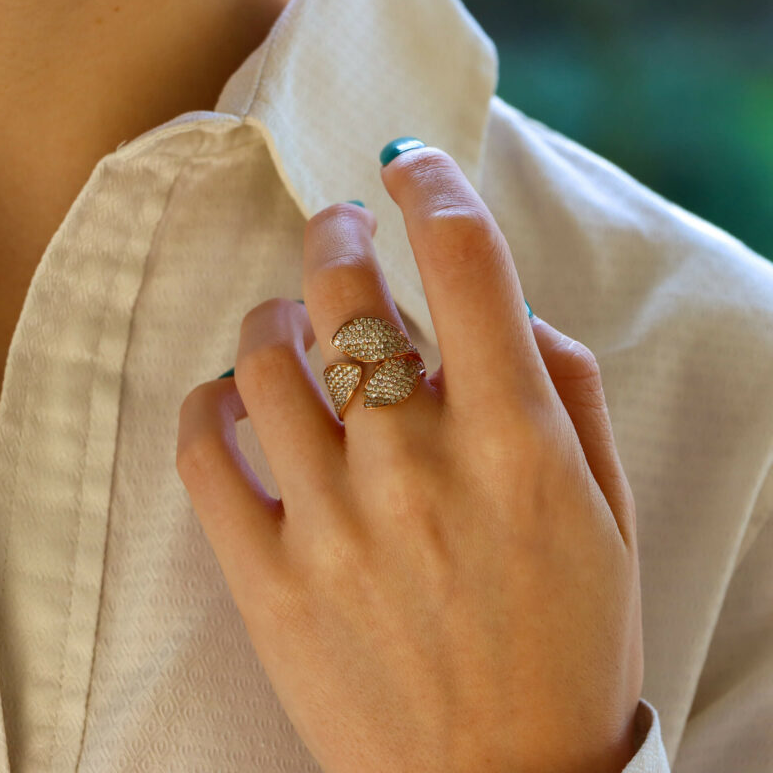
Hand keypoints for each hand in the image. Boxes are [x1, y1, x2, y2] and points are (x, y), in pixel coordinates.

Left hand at [176, 142, 643, 772]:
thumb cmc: (569, 646)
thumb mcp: (610, 513)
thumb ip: (570, 391)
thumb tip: (508, 315)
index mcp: (515, 443)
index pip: (466, 263)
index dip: (434, 188)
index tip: (411, 167)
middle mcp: (419, 467)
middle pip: (344, 287)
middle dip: (338, 232)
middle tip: (338, 226)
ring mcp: (332, 523)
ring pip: (264, 356)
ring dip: (273, 315)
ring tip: (286, 320)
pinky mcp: (269, 579)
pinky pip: (203, 450)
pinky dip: (209, 402)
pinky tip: (233, 399)